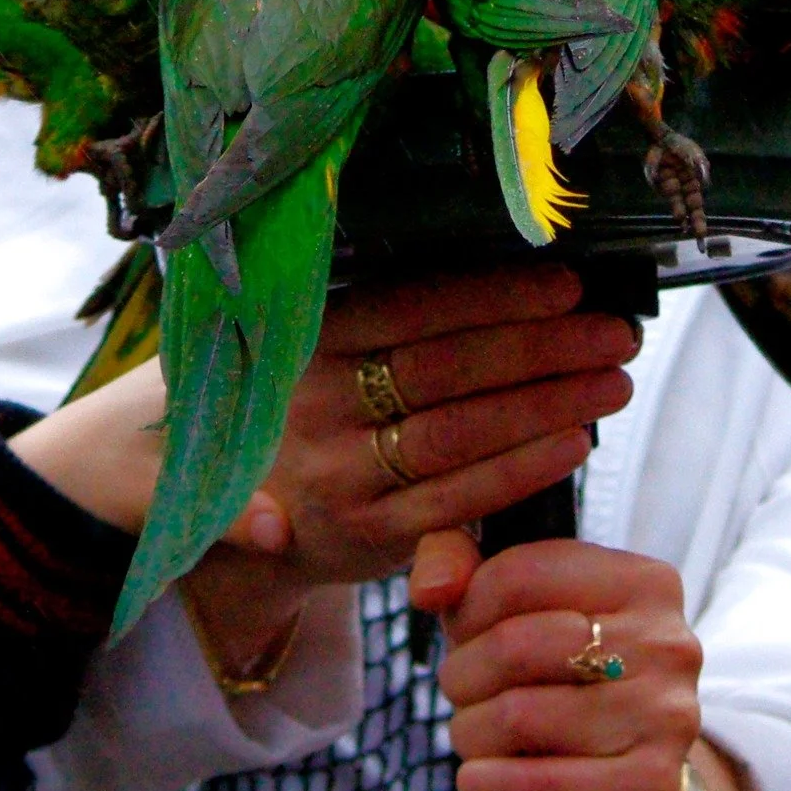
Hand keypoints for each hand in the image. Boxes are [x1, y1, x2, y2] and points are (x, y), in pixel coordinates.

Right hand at [187, 264, 638, 670]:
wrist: (174, 496)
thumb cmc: (262, 397)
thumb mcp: (291, 342)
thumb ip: (372, 317)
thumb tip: (463, 254)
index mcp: (310, 339)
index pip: (415, 308)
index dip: (495, 296)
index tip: (566, 283)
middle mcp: (321, 403)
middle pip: (448, 370)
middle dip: (542, 348)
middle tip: (615, 331)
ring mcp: (340, 474)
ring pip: (457, 437)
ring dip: (543, 407)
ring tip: (612, 381)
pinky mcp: (359, 537)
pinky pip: (449, 505)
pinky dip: (514, 474)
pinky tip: (570, 444)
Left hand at [423, 538, 708, 790]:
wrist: (638, 772)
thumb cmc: (571, 670)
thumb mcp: (530, 603)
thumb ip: (462, 561)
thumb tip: (428, 587)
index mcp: (644, 581)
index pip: (520, 574)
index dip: (466, 607)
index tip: (459, 630)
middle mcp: (666, 643)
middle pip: (515, 646)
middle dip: (462, 672)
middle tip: (458, 686)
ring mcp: (666, 717)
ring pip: (518, 717)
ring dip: (470, 730)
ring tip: (473, 729)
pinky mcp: (650, 787)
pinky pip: (538, 785)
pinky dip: (487, 783)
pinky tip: (476, 778)